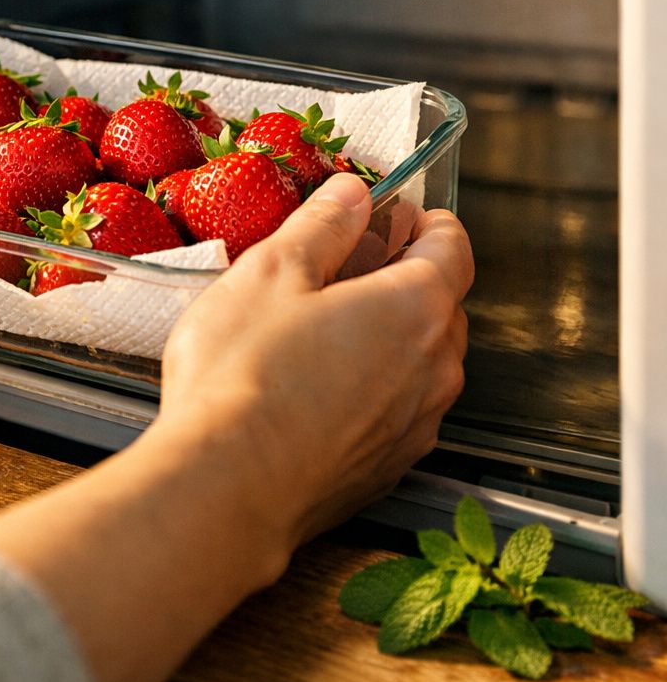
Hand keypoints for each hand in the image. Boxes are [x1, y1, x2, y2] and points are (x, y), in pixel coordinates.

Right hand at [153, 172, 473, 551]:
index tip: (394, 216)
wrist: (227, 487)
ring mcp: (415, 425)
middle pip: (441, 305)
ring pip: (420, 363)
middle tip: (343, 269)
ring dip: (385, 340)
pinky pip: (395, 412)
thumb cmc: (243, 376)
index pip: (454, 246)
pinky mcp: (385, 468)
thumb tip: (353, 194)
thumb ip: (322, 225)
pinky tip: (311, 391)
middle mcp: (434, 368)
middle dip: (402, 279)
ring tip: (317, 334)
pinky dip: (370, 391)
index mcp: (415, 306)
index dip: (425, 222)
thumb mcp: (270, 272)